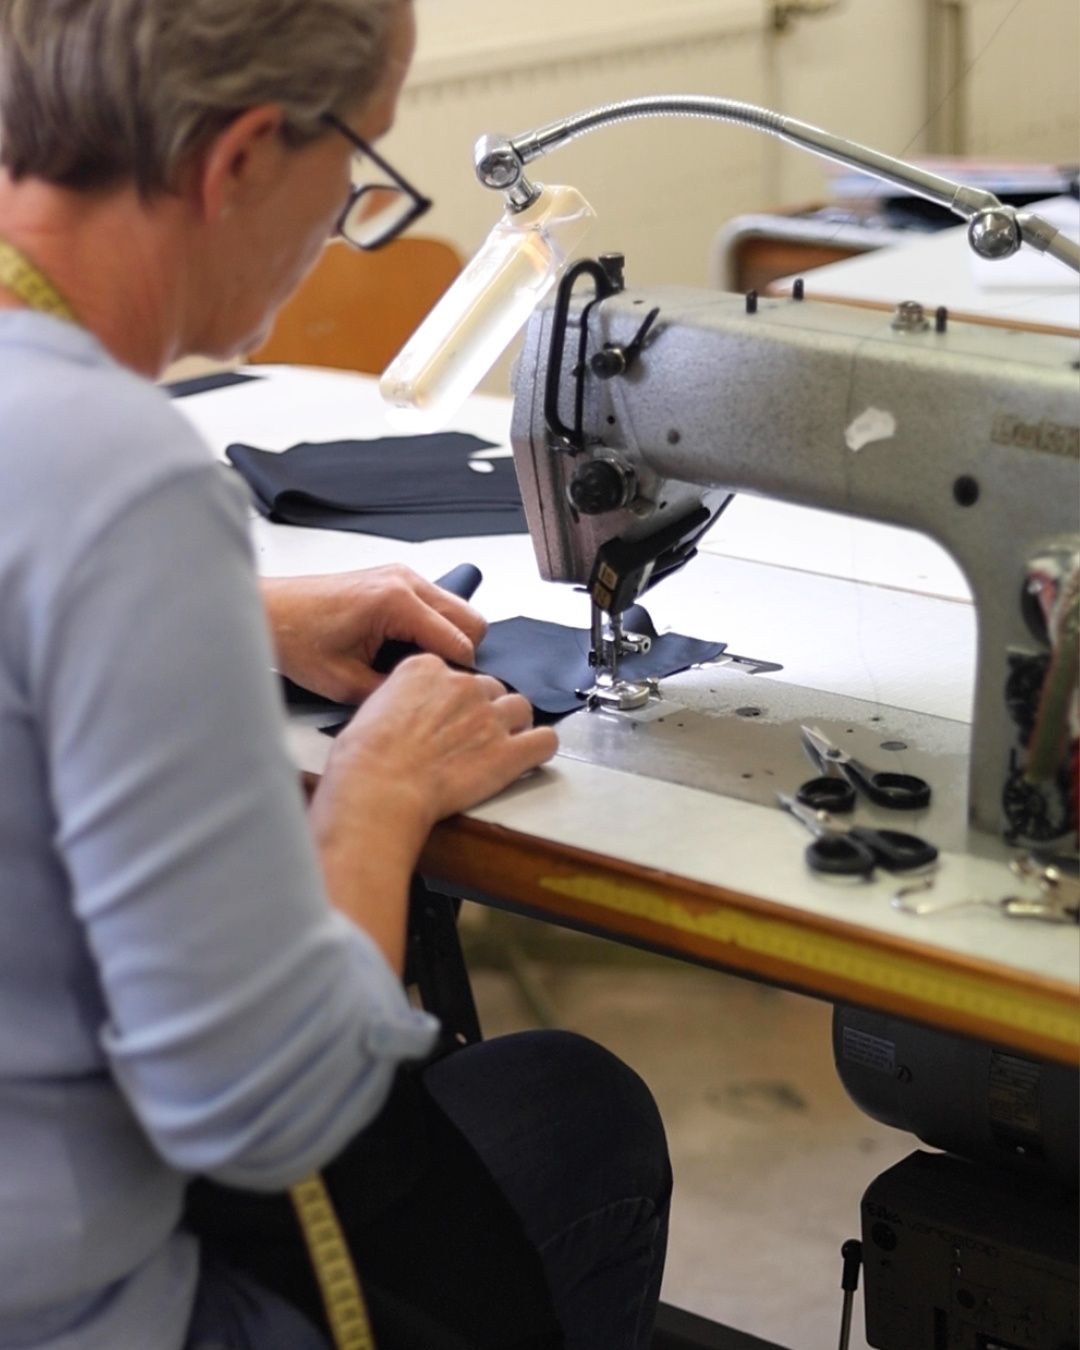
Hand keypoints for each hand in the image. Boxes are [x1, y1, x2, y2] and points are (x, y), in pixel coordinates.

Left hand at [261, 566, 486, 703]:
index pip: (459, 642)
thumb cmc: (296, 638)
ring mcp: (402, 575)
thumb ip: (395, 690)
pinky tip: (403, 647)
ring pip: (459, 610)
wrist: (269, 611)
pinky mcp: (395, 579)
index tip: (441, 695)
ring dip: (448, 639)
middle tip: (431, 681)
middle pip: (472, 621)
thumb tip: (427, 697)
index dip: (456, 676)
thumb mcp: (346, 683)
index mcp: (396, 602)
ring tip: (414, 665)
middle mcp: (405, 581)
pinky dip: (433, 627)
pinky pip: (437, 604)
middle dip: (460, 655)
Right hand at [308, 656, 556, 966]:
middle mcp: (463, 685)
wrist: (379, 787)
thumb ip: (403, 697)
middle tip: (471, 736)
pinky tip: (529, 756)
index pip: (456, 672)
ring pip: (521, 708)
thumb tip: (410, 708)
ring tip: (501, 744)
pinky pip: (545, 740)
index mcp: (426, 668)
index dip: (454, 697)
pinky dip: (540, 748)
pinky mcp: (508, 752)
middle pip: (491, 688)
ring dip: (514, 724)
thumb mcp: (373, 706)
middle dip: (485, 710)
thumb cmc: (365, 758)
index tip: (448, 715)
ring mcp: (489, 717)